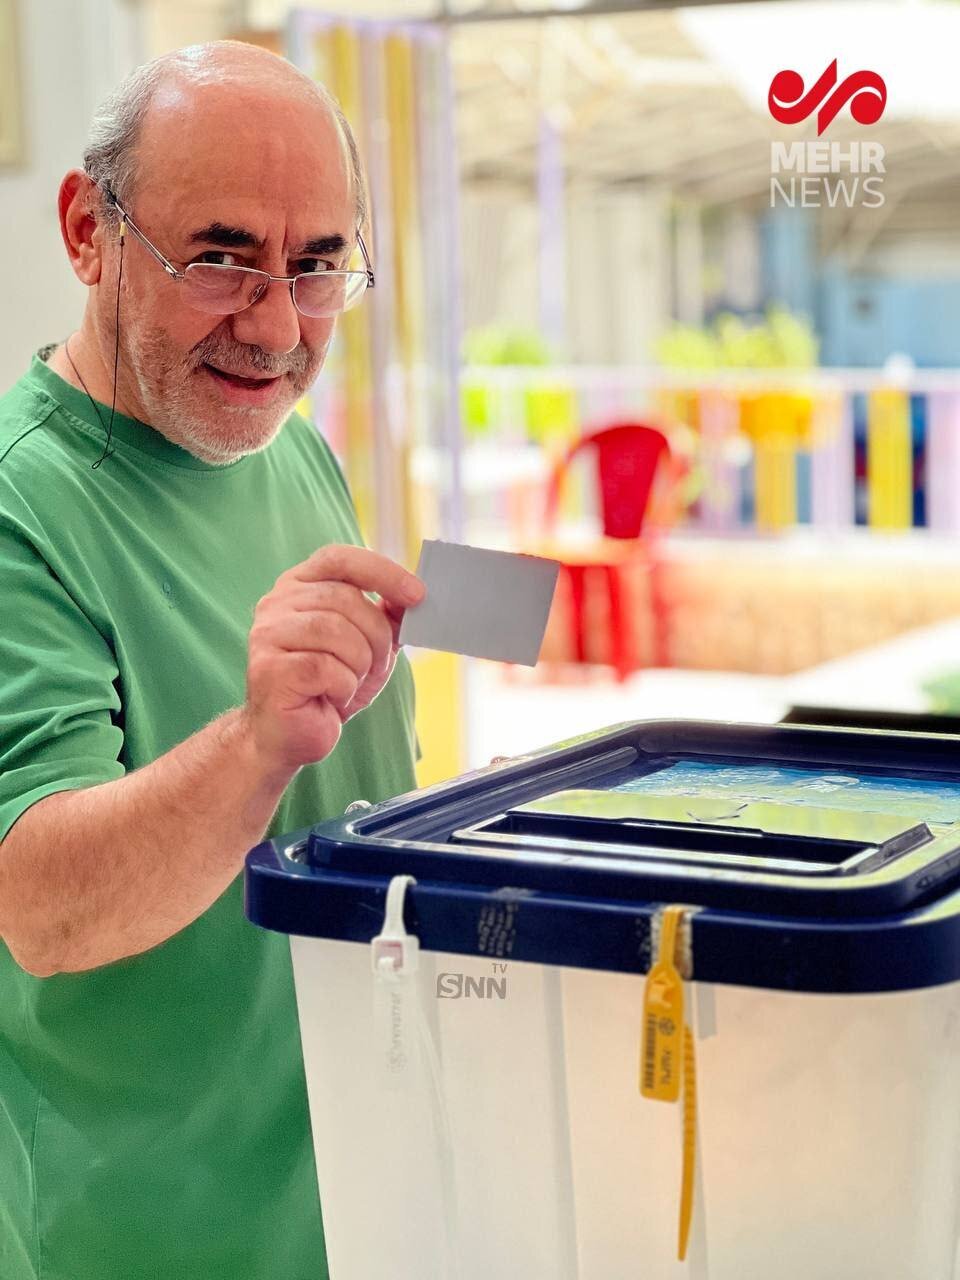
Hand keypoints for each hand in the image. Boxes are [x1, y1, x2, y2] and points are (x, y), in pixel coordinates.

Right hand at [243, 545, 424, 772]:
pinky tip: (329, 698)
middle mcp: (277, 602)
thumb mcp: (368, 646)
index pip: (340, 559)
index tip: (417, 595)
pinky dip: (342, 688)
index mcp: (299, 586)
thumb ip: (386, 615)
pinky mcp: (269, 668)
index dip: (382, 572)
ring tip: (348, 683)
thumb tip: (413, 593)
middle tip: (375, 666)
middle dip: (377, 637)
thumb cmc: (328, 686)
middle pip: (347, 599)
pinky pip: (325, 668)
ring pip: (337, 632)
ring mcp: (269, 633)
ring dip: (358, 665)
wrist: (290, 735)